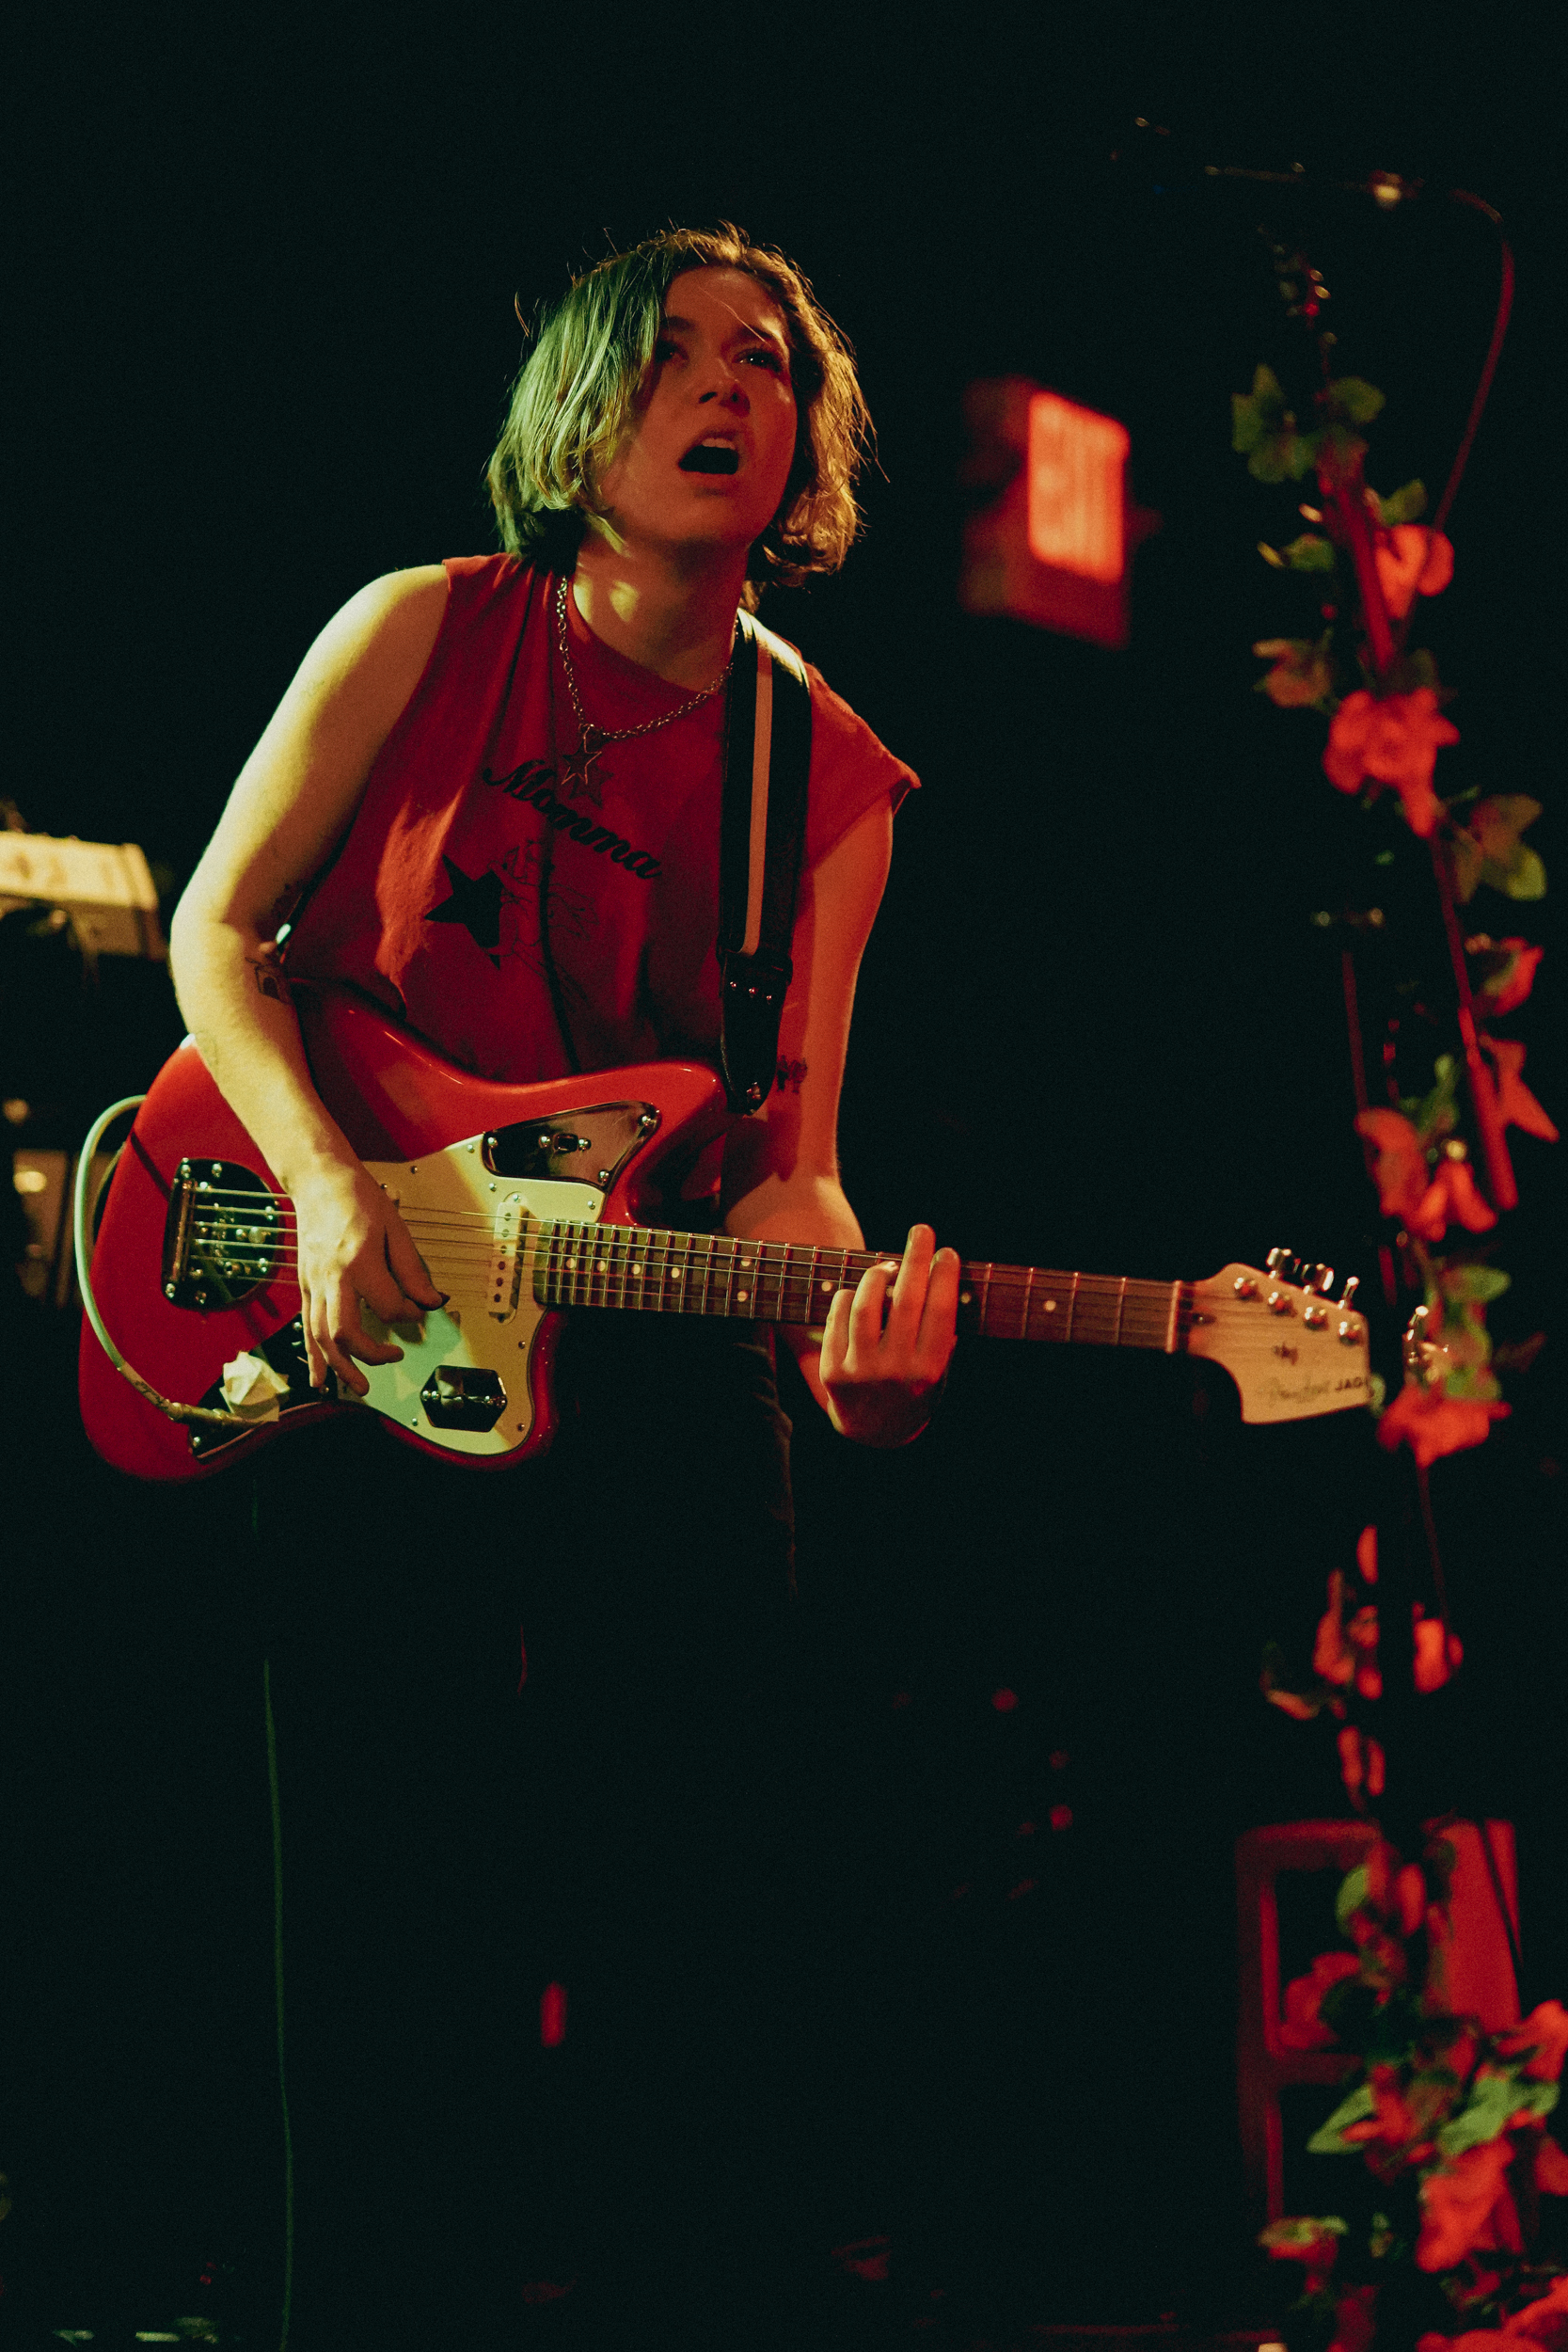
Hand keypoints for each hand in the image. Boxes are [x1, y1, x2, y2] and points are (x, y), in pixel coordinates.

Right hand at [289, 1157, 444, 1393]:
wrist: (319, 1181)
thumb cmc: (358, 1198)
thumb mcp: (395, 1228)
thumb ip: (412, 1269)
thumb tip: (431, 1302)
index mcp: (359, 1261)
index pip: (388, 1305)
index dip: (410, 1315)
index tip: (421, 1312)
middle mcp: (332, 1276)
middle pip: (345, 1331)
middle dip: (370, 1355)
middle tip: (395, 1358)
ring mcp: (314, 1283)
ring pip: (321, 1336)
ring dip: (340, 1367)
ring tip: (359, 1387)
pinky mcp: (305, 1286)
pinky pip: (307, 1327)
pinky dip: (313, 1357)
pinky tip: (318, 1379)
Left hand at [819, 1223, 959, 1447]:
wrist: (875, 1434)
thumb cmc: (914, 1391)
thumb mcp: (939, 1372)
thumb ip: (943, 1335)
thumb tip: (944, 1281)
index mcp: (929, 1370)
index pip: (939, 1312)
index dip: (944, 1277)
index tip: (947, 1252)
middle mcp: (896, 1371)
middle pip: (905, 1301)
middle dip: (915, 1259)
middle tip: (921, 1231)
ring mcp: (861, 1370)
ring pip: (866, 1305)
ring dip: (877, 1275)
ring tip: (885, 1266)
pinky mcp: (833, 1370)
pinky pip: (838, 1317)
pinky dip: (849, 1296)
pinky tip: (859, 1292)